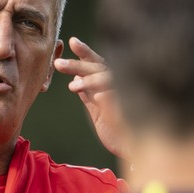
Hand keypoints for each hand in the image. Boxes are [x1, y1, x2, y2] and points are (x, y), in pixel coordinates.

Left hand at [54, 37, 123, 157]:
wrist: (130, 151)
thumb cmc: (117, 130)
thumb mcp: (97, 110)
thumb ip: (88, 95)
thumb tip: (75, 79)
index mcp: (111, 84)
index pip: (97, 64)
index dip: (85, 52)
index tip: (72, 41)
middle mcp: (121, 85)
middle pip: (99, 68)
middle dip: (78, 66)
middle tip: (58, 64)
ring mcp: (129, 95)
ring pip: (110, 80)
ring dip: (91, 81)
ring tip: (73, 87)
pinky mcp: (135, 110)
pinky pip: (122, 100)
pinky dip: (110, 97)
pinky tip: (99, 96)